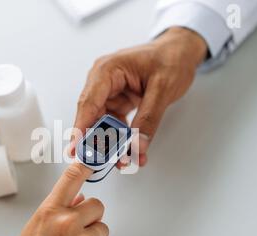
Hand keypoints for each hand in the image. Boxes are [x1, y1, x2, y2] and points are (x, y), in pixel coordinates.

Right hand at [0, 163, 114, 235]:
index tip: (94, 160)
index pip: (72, 177)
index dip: (86, 165)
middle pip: (97, 205)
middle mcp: (66, 223)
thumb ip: (57, 210)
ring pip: (104, 228)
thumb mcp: (35, 228)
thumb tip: (78, 198)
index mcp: (49, 212)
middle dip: (91, 216)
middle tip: (79, 230)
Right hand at [72, 27, 206, 166]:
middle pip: (91, 117)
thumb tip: (137, 146)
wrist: (180, 52)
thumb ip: (148, 120)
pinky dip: (120, 139)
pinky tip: (130, 151)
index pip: (88, 103)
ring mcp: (109, 93)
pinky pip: (113, 125)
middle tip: (103, 162)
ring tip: (123, 160)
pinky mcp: (117, 102)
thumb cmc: (170, 59)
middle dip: (97, 141)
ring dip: (110, 143)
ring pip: (101, 124)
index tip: (76, 149)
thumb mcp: (162, 89)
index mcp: (107, 70)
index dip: (81, 128)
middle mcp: (102, 81)